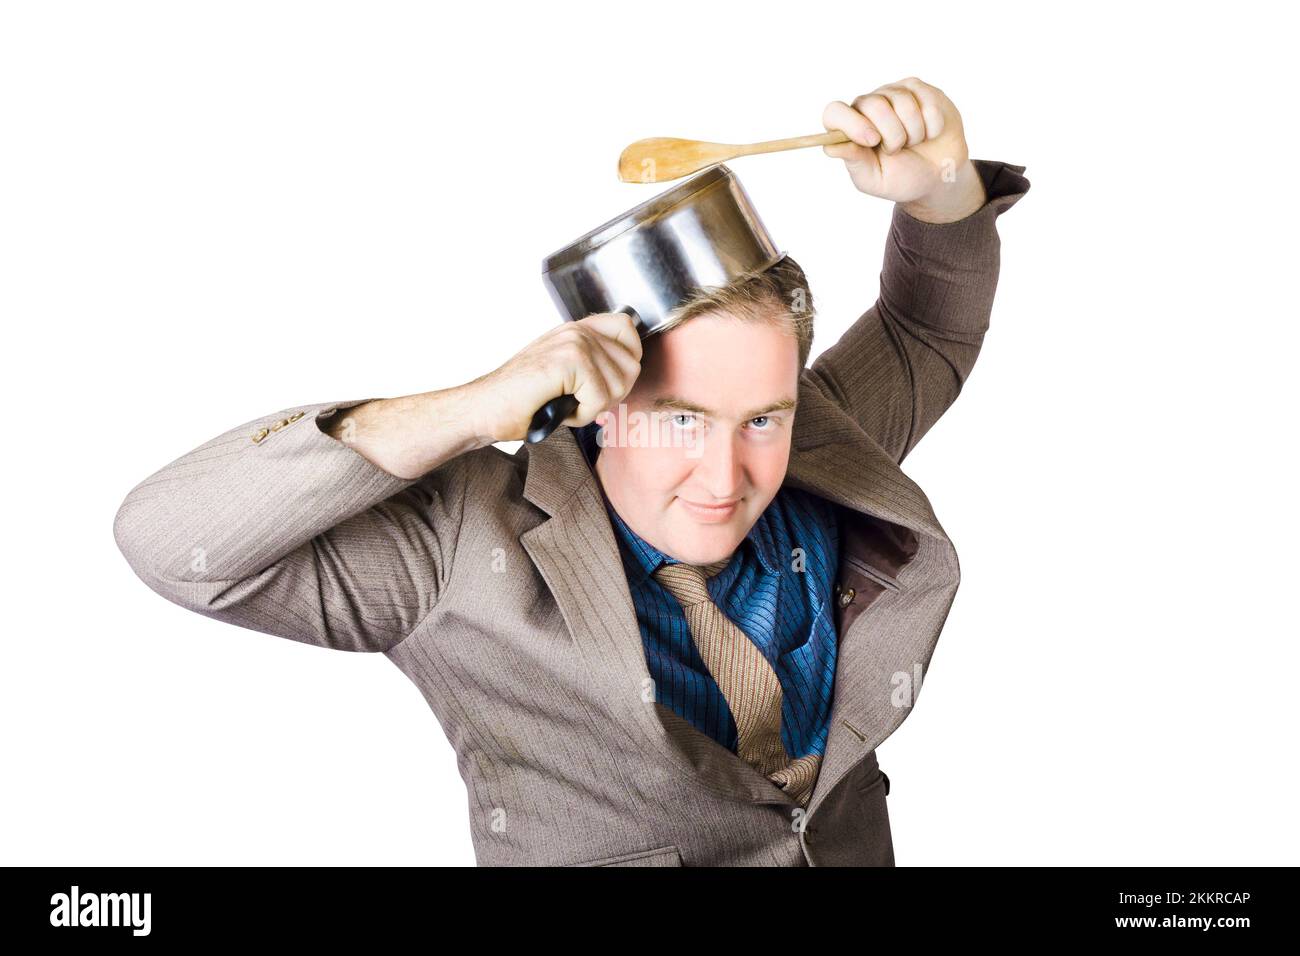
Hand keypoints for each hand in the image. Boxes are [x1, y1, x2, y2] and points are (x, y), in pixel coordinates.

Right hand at [469, 311, 643, 442]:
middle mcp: (577, 331)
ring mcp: (573, 343)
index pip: (627, 329)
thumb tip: (627, 377)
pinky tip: (558, 409)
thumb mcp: (564, 376)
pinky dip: (581, 415)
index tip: (604, 384)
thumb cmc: (522, 400)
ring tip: (564, 404)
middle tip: (579, 402)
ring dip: (594, 407)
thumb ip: (594, 367)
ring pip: (619, 385)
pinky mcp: (568, 361)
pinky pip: (600, 398)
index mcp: (577, 330)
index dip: (626, 361)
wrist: (484, 409)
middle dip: (611, 395)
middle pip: (631, 365)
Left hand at [822, 77, 984, 221]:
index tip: (872, 141)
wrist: (940, 176)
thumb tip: (830, 147)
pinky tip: (929, 133)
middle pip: (873, 104)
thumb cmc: (903, 178)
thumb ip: (854, 161)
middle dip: (892, 134)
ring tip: (914, 143)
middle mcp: (868, 106)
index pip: (834, 112)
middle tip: (898, 150)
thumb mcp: (875, 179)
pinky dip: (932, 127)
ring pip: (904, 103)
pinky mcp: (920, 90)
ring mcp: (893, 94)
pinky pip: (928, 104)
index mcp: (850, 129)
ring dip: (914, 133)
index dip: (851, 123)